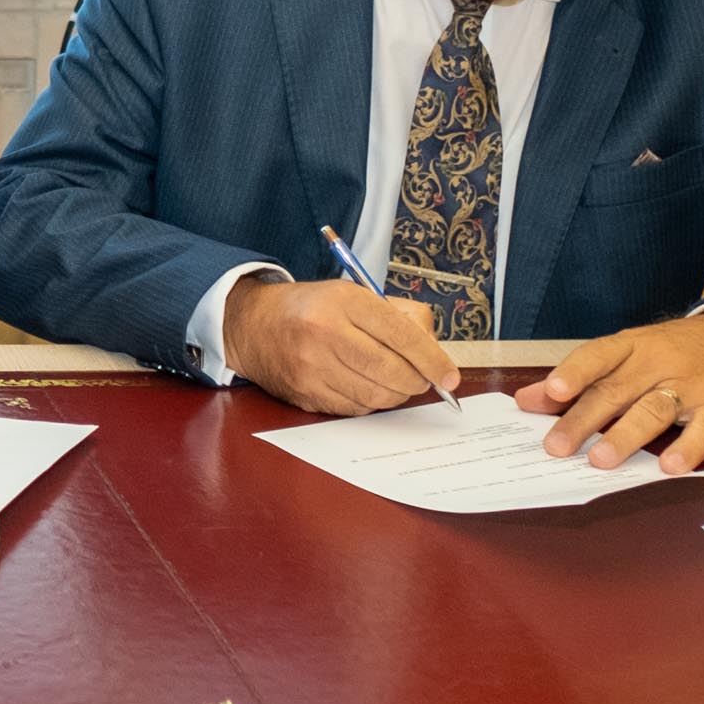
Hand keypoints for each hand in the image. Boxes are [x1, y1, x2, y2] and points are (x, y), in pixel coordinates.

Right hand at [220, 270, 458, 416]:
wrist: (254, 325)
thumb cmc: (312, 308)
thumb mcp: (353, 294)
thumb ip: (399, 316)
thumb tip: (433, 353)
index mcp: (343, 301)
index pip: (400, 334)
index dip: (431, 359)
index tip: (449, 376)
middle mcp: (325, 333)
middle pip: (390, 371)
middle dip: (416, 381)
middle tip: (422, 380)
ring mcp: (312, 367)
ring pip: (376, 396)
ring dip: (394, 394)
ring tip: (393, 381)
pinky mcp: (306, 393)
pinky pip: (355, 409)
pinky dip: (370, 402)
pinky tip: (366, 387)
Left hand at [517, 308, 703, 471]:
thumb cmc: (675, 352)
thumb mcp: (629, 355)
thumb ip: (579, 380)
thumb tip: (525, 401)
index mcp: (633, 346)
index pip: (598, 356)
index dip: (574, 373)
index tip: (552, 393)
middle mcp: (660, 363)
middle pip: (617, 391)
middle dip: (584, 420)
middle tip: (557, 446)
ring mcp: (693, 385)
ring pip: (653, 410)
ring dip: (625, 436)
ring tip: (600, 460)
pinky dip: (688, 448)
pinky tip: (669, 468)